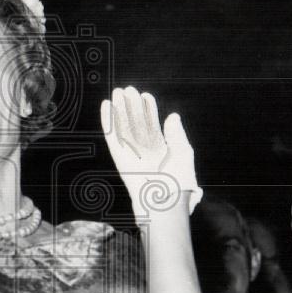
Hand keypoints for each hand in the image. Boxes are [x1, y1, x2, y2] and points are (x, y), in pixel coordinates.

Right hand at [101, 86, 201, 219]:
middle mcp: (145, 152)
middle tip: (127, 89)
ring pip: (124, 128)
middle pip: (136, 124)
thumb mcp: (184, 154)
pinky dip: (109, 122)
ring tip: (117, 92)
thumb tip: (172, 115)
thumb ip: (176, 134)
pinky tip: (107, 107)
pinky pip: (112, 138)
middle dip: (132, 106)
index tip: (145, 95)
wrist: (165, 204)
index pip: (153, 125)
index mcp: (162, 151)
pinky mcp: (120, 159)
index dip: (149, 110)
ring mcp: (132, 155)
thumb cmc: (178, 182)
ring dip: (120, 110)